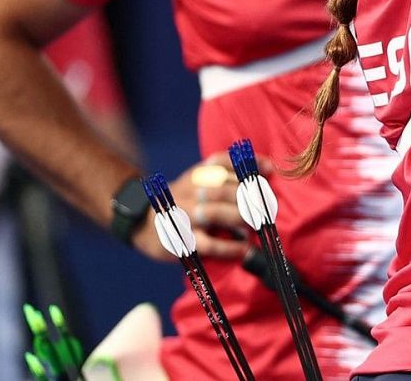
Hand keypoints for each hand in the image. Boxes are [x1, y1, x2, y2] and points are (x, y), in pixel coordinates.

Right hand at [130, 150, 274, 261]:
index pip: (222, 161)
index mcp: (197, 174)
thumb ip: (227, 175)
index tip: (270, 169)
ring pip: (215, 213)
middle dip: (248, 198)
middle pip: (223, 189)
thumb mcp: (198, 181)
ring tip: (255, 227)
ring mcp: (184, 215)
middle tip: (266, 209)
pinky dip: (229, 247)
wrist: (140, 222)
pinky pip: (207, 243)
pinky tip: (244, 249)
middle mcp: (189, 191)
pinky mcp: (180, 240)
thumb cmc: (182, 201)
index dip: (247, 164)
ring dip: (240, 219)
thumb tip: (268, 170)